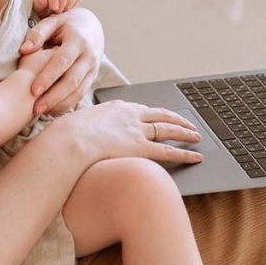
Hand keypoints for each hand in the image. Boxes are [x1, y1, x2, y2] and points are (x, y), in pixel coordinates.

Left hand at [19, 8, 102, 114]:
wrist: (92, 26)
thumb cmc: (66, 24)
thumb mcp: (53, 22)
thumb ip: (38, 34)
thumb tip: (24, 49)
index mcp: (78, 40)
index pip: (62, 62)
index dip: (48, 77)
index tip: (32, 90)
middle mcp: (89, 55)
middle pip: (72, 81)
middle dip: (53, 96)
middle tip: (36, 108)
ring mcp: (93, 68)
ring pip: (79, 91)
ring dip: (60, 104)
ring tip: (41, 112)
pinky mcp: (93, 77)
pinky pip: (81, 94)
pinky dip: (67, 104)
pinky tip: (51, 110)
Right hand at [55, 99, 204, 164]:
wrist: (70, 140)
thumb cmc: (68, 134)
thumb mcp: (80, 123)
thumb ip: (90, 127)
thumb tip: (85, 135)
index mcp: (116, 107)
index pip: (142, 109)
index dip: (155, 113)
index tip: (161, 116)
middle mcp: (131, 115)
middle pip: (160, 115)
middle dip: (176, 119)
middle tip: (188, 123)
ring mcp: (137, 130)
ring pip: (168, 130)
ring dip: (185, 133)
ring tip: (197, 137)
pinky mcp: (141, 147)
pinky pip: (168, 151)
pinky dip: (184, 154)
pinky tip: (195, 157)